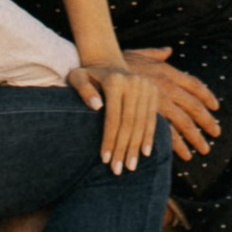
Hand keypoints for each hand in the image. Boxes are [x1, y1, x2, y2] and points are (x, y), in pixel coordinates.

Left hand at [67, 58, 162, 173]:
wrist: (108, 61)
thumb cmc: (88, 76)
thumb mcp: (78, 77)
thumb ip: (83, 90)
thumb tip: (96, 106)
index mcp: (115, 80)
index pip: (113, 116)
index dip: (110, 139)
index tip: (105, 159)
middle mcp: (133, 82)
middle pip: (129, 122)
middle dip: (124, 148)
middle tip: (118, 170)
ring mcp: (146, 86)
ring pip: (142, 122)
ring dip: (136, 146)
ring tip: (130, 167)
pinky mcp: (154, 91)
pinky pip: (152, 118)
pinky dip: (149, 136)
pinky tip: (145, 153)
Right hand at [123, 45, 219, 160]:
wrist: (99, 69)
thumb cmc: (118, 63)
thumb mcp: (140, 54)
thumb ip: (155, 54)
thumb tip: (168, 50)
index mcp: (168, 72)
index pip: (194, 84)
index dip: (207, 96)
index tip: (216, 107)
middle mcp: (167, 86)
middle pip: (193, 107)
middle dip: (206, 122)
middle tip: (215, 135)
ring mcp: (158, 100)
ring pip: (183, 122)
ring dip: (194, 138)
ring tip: (201, 152)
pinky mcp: (148, 114)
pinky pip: (166, 132)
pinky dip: (175, 145)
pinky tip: (182, 154)